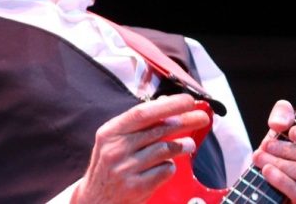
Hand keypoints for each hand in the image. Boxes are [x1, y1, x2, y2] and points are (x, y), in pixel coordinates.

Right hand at [71, 94, 209, 202]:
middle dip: (185, 121)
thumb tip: (165, 102)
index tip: (187, 100)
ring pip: (164, 150)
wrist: (94, 200)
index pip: (142, 112)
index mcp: (110, 132)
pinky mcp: (136, 187)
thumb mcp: (115, 140)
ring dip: (182, 146)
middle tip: (201, 117)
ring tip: (189, 145)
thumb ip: (138, 123)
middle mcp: (115, 149)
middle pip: (158, 129)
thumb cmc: (109, 166)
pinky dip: (170, 167)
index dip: (168, 105)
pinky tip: (168, 166)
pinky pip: (164, 171)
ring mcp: (125, 169)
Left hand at [253, 100, 295, 203]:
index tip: (291, 132)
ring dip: (278, 162)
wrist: (263, 185)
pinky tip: (267, 171)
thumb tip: (279, 124)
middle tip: (265, 145)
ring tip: (260, 157)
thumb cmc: (278, 153)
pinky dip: (280, 179)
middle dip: (285, 148)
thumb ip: (282, 114)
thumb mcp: (280, 129)